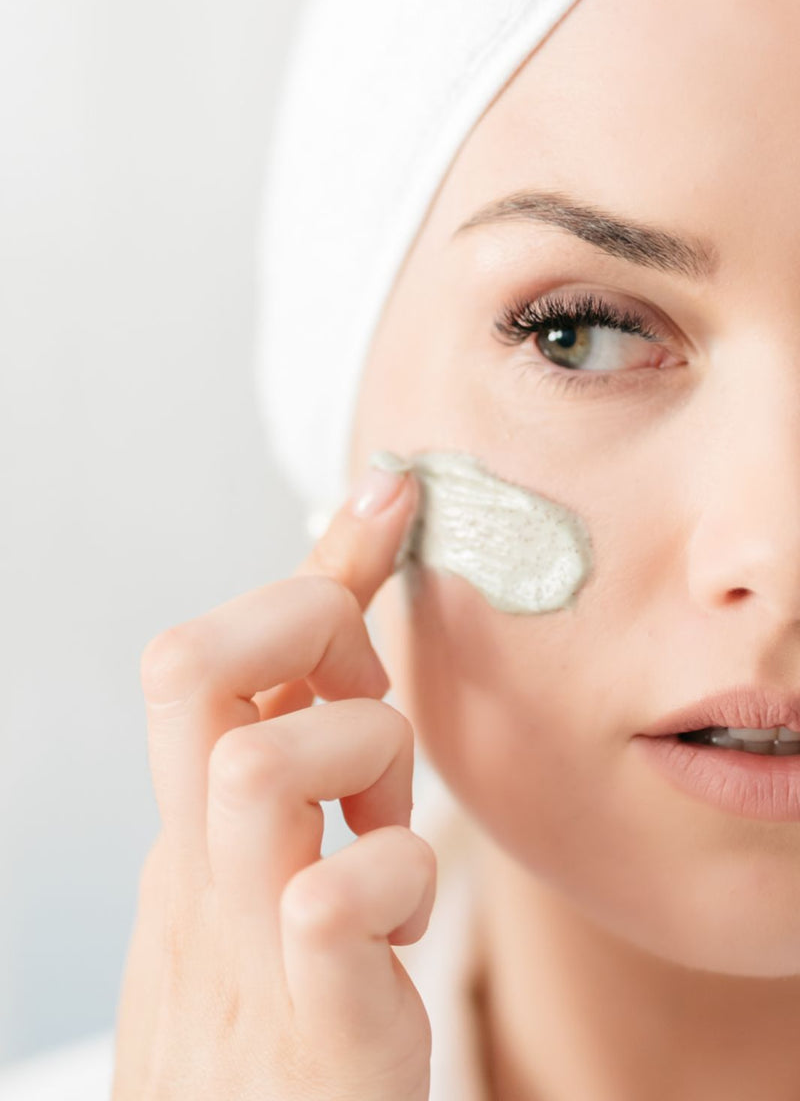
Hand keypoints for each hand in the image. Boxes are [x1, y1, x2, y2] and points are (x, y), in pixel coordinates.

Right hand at [111, 463, 434, 1099]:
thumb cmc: (273, 1037)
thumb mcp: (271, 889)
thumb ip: (298, 785)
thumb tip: (337, 670)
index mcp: (191, 839)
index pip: (210, 659)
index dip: (312, 566)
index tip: (390, 496)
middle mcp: (196, 878)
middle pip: (195, 674)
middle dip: (310, 631)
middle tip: (369, 705)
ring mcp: (242, 955)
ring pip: (258, 768)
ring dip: (363, 761)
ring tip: (391, 834)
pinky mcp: (315, 1043)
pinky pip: (325, 909)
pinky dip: (379, 879)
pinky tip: (397, 910)